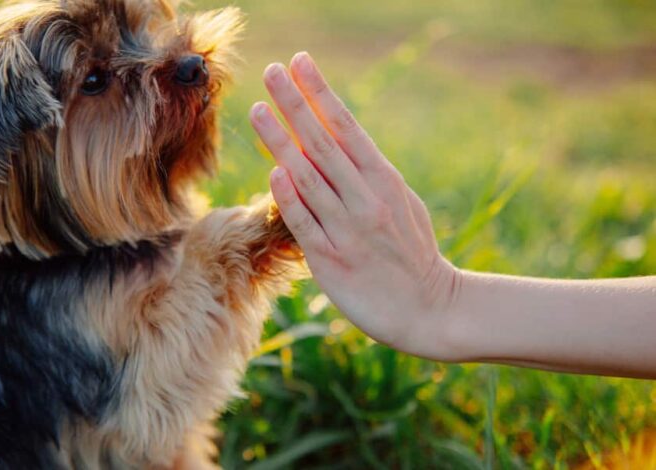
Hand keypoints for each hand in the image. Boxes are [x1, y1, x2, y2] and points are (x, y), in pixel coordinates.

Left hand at [249, 52, 460, 358]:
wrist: (430, 310)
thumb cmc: (412, 253)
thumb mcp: (401, 204)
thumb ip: (370, 175)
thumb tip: (336, 143)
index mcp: (386, 180)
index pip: (347, 127)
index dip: (321, 93)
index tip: (300, 62)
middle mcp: (367, 200)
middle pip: (323, 144)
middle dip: (295, 104)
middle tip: (271, 71)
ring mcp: (349, 230)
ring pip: (309, 178)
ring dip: (281, 142)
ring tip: (258, 110)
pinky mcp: (333, 262)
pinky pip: (306, 224)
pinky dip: (290, 196)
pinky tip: (274, 171)